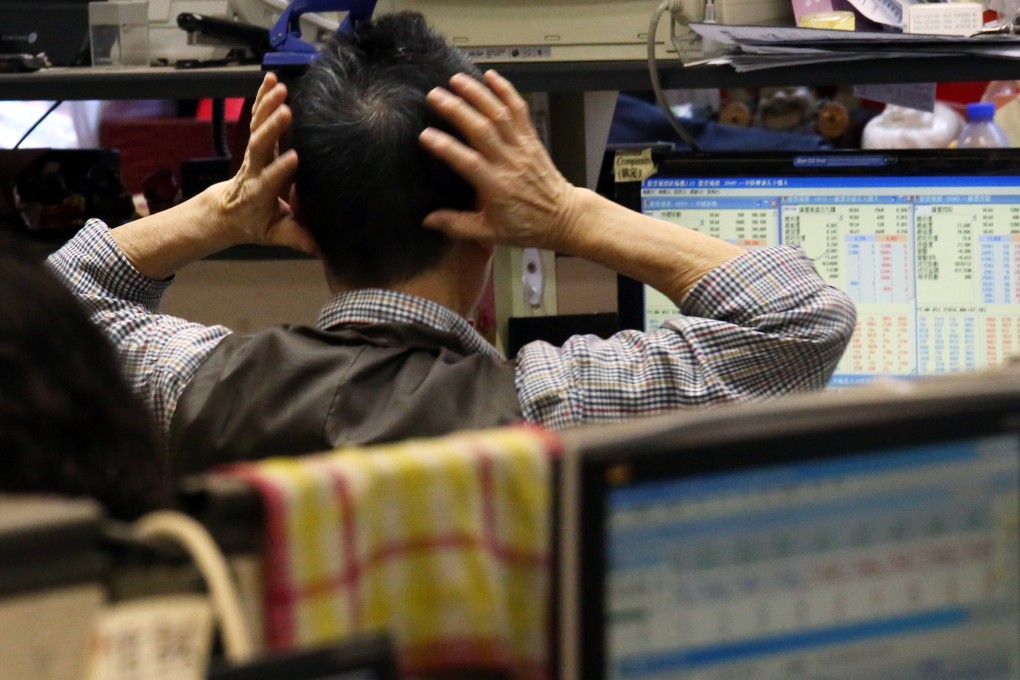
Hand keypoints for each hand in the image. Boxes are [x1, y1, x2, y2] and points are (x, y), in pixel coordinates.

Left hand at [213, 72, 315, 253]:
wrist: (228, 211)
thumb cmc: (256, 224)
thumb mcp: (275, 235)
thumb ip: (296, 238)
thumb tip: (320, 249)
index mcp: (261, 193)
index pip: (270, 180)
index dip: (280, 169)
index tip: (294, 158)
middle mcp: (254, 169)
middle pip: (260, 146)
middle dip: (271, 129)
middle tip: (285, 111)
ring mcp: (253, 153)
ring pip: (256, 126)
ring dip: (267, 106)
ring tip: (280, 88)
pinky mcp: (254, 140)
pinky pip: (256, 115)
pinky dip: (262, 96)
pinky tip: (271, 79)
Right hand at [418, 70, 579, 250]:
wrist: (562, 216)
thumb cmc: (526, 225)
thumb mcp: (489, 234)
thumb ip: (457, 225)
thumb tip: (427, 220)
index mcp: (496, 187)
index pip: (468, 163)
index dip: (447, 147)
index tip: (425, 135)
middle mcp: (509, 163)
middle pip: (482, 130)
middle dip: (458, 110)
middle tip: (434, 95)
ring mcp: (521, 147)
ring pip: (500, 115)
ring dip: (478, 94)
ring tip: (456, 80)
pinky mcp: (531, 138)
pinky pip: (519, 111)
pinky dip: (506, 91)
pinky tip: (491, 76)